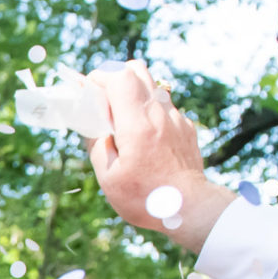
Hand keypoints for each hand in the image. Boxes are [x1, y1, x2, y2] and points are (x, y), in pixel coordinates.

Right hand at [84, 62, 236, 253]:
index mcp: (137, 124)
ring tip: (122, 120)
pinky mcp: (185, 127)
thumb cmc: (146, 198)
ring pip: (151, 86)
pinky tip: (143, 137)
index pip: (119, 77)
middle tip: (102, 100)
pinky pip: (163, 107)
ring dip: (132, 94)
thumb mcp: (109, 177)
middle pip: (137, 71)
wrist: (191, 207)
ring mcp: (176, 118)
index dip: (99, 77)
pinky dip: (148, 112)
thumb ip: (97, 145)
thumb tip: (91, 124)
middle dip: (114, 77)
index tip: (87, 90)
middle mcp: (159, 114)